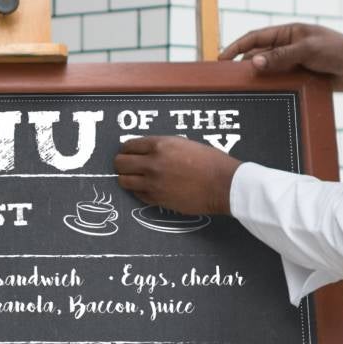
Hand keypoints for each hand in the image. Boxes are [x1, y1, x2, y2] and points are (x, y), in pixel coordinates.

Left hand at [111, 138, 240, 215]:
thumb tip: (146, 150)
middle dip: (122, 163)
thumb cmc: (210, 162)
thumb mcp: (184, 144)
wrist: (223, 185)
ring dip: (127, 178)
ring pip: (123, 181)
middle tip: (128, 166)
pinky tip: (148, 188)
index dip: (127, 149)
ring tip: (135, 178)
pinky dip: (139, 191)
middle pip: (120, 163)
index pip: (128, 145)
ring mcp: (153, 183)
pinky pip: (137, 195)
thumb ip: (162, 146)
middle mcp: (152, 163)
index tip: (129, 153)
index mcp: (159, 145)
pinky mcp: (157, 199)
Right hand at [219, 23, 342, 91]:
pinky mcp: (301, 77)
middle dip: (245, 65)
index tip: (221, 58)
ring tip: (245, 89)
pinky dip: (272, 88)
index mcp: (288, 33)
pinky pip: (281, 82)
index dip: (237, 46)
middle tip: (230, 79)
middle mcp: (288, 47)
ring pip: (269, 71)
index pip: (256, 37)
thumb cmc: (337, 50)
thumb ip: (281, 56)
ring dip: (259, 78)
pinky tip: (265, 96)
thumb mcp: (307, 49)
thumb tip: (254, 62)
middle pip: (259, 55)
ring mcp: (294, 63)